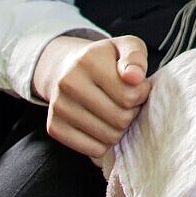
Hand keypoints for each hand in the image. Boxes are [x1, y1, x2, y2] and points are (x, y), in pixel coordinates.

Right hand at [33, 34, 151, 158]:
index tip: (139, 88)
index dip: (142, 94)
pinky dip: (105, 143)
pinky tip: (104, 126)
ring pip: (108, 136)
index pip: (129, 95)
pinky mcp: (54, 127)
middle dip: (132, 113)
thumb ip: (136, 57)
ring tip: (117, 112)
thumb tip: (135, 77)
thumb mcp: (127, 46)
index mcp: (88, 60)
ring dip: (120, 129)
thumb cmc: (106, 60)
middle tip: (129, 103)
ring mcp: (58, 107)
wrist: (68, 69)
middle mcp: (68, 83)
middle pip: (120, 118)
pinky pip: (93, 150)